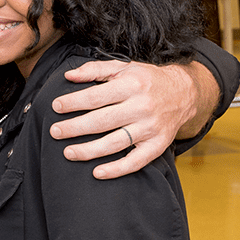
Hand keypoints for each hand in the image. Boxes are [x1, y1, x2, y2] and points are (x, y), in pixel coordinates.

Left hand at [50, 59, 216, 179]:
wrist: (184, 93)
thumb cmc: (146, 80)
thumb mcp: (123, 67)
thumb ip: (95, 70)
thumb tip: (68, 75)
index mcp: (131, 85)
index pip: (97, 96)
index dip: (74, 102)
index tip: (56, 107)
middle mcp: (142, 107)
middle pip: (102, 121)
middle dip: (75, 128)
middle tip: (54, 132)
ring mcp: (150, 128)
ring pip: (115, 143)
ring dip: (89, 150)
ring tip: (68, 153)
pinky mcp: (158, 145)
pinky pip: (136, 161)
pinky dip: (117, 169)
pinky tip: (97, 172)